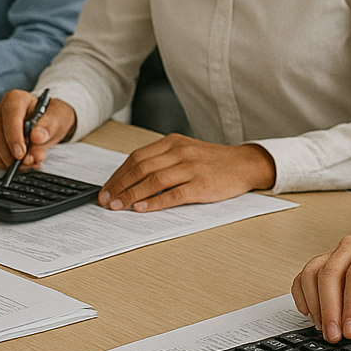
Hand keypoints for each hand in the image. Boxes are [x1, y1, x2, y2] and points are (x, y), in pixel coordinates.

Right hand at [0, 90, 76, 169]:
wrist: (46, 123)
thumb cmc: (50, 118)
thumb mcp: (57, 119)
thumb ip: (49, 127)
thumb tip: (37, 137)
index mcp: (16, 99)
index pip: (10, 115)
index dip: (14, 136)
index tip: (21, 153)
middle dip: (9, 152)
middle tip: (26, 163)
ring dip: (6, 160)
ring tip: (27, 164)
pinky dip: (3, 162)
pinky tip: (18, 165)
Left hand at [97, 135, 276, 211]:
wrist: (245, 164)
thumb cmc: (213, 161)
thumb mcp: (186, 151)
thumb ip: (162, 160)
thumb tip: (132, 180)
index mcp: (173, 142)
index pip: (137, 157)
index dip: (118, 174)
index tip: (106, 188)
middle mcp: (180, 152)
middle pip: (141, 168)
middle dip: (119, 186)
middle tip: (106, 200)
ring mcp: (191, 168)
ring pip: (153, 181)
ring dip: (131, 195)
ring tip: (118, 207)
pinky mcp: (202, 185)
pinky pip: (173, 195)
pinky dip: (154, 202)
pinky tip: (141, 209)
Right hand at [291, 231, 350, 341]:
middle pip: (330, 273)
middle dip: (330, 309)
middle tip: (335, 336)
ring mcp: (335, 252)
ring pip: (312, 273)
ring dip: (315, 305)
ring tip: (325, 328)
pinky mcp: (324, 262)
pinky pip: (304, 276)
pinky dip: (303, 296)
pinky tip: (311, 314)